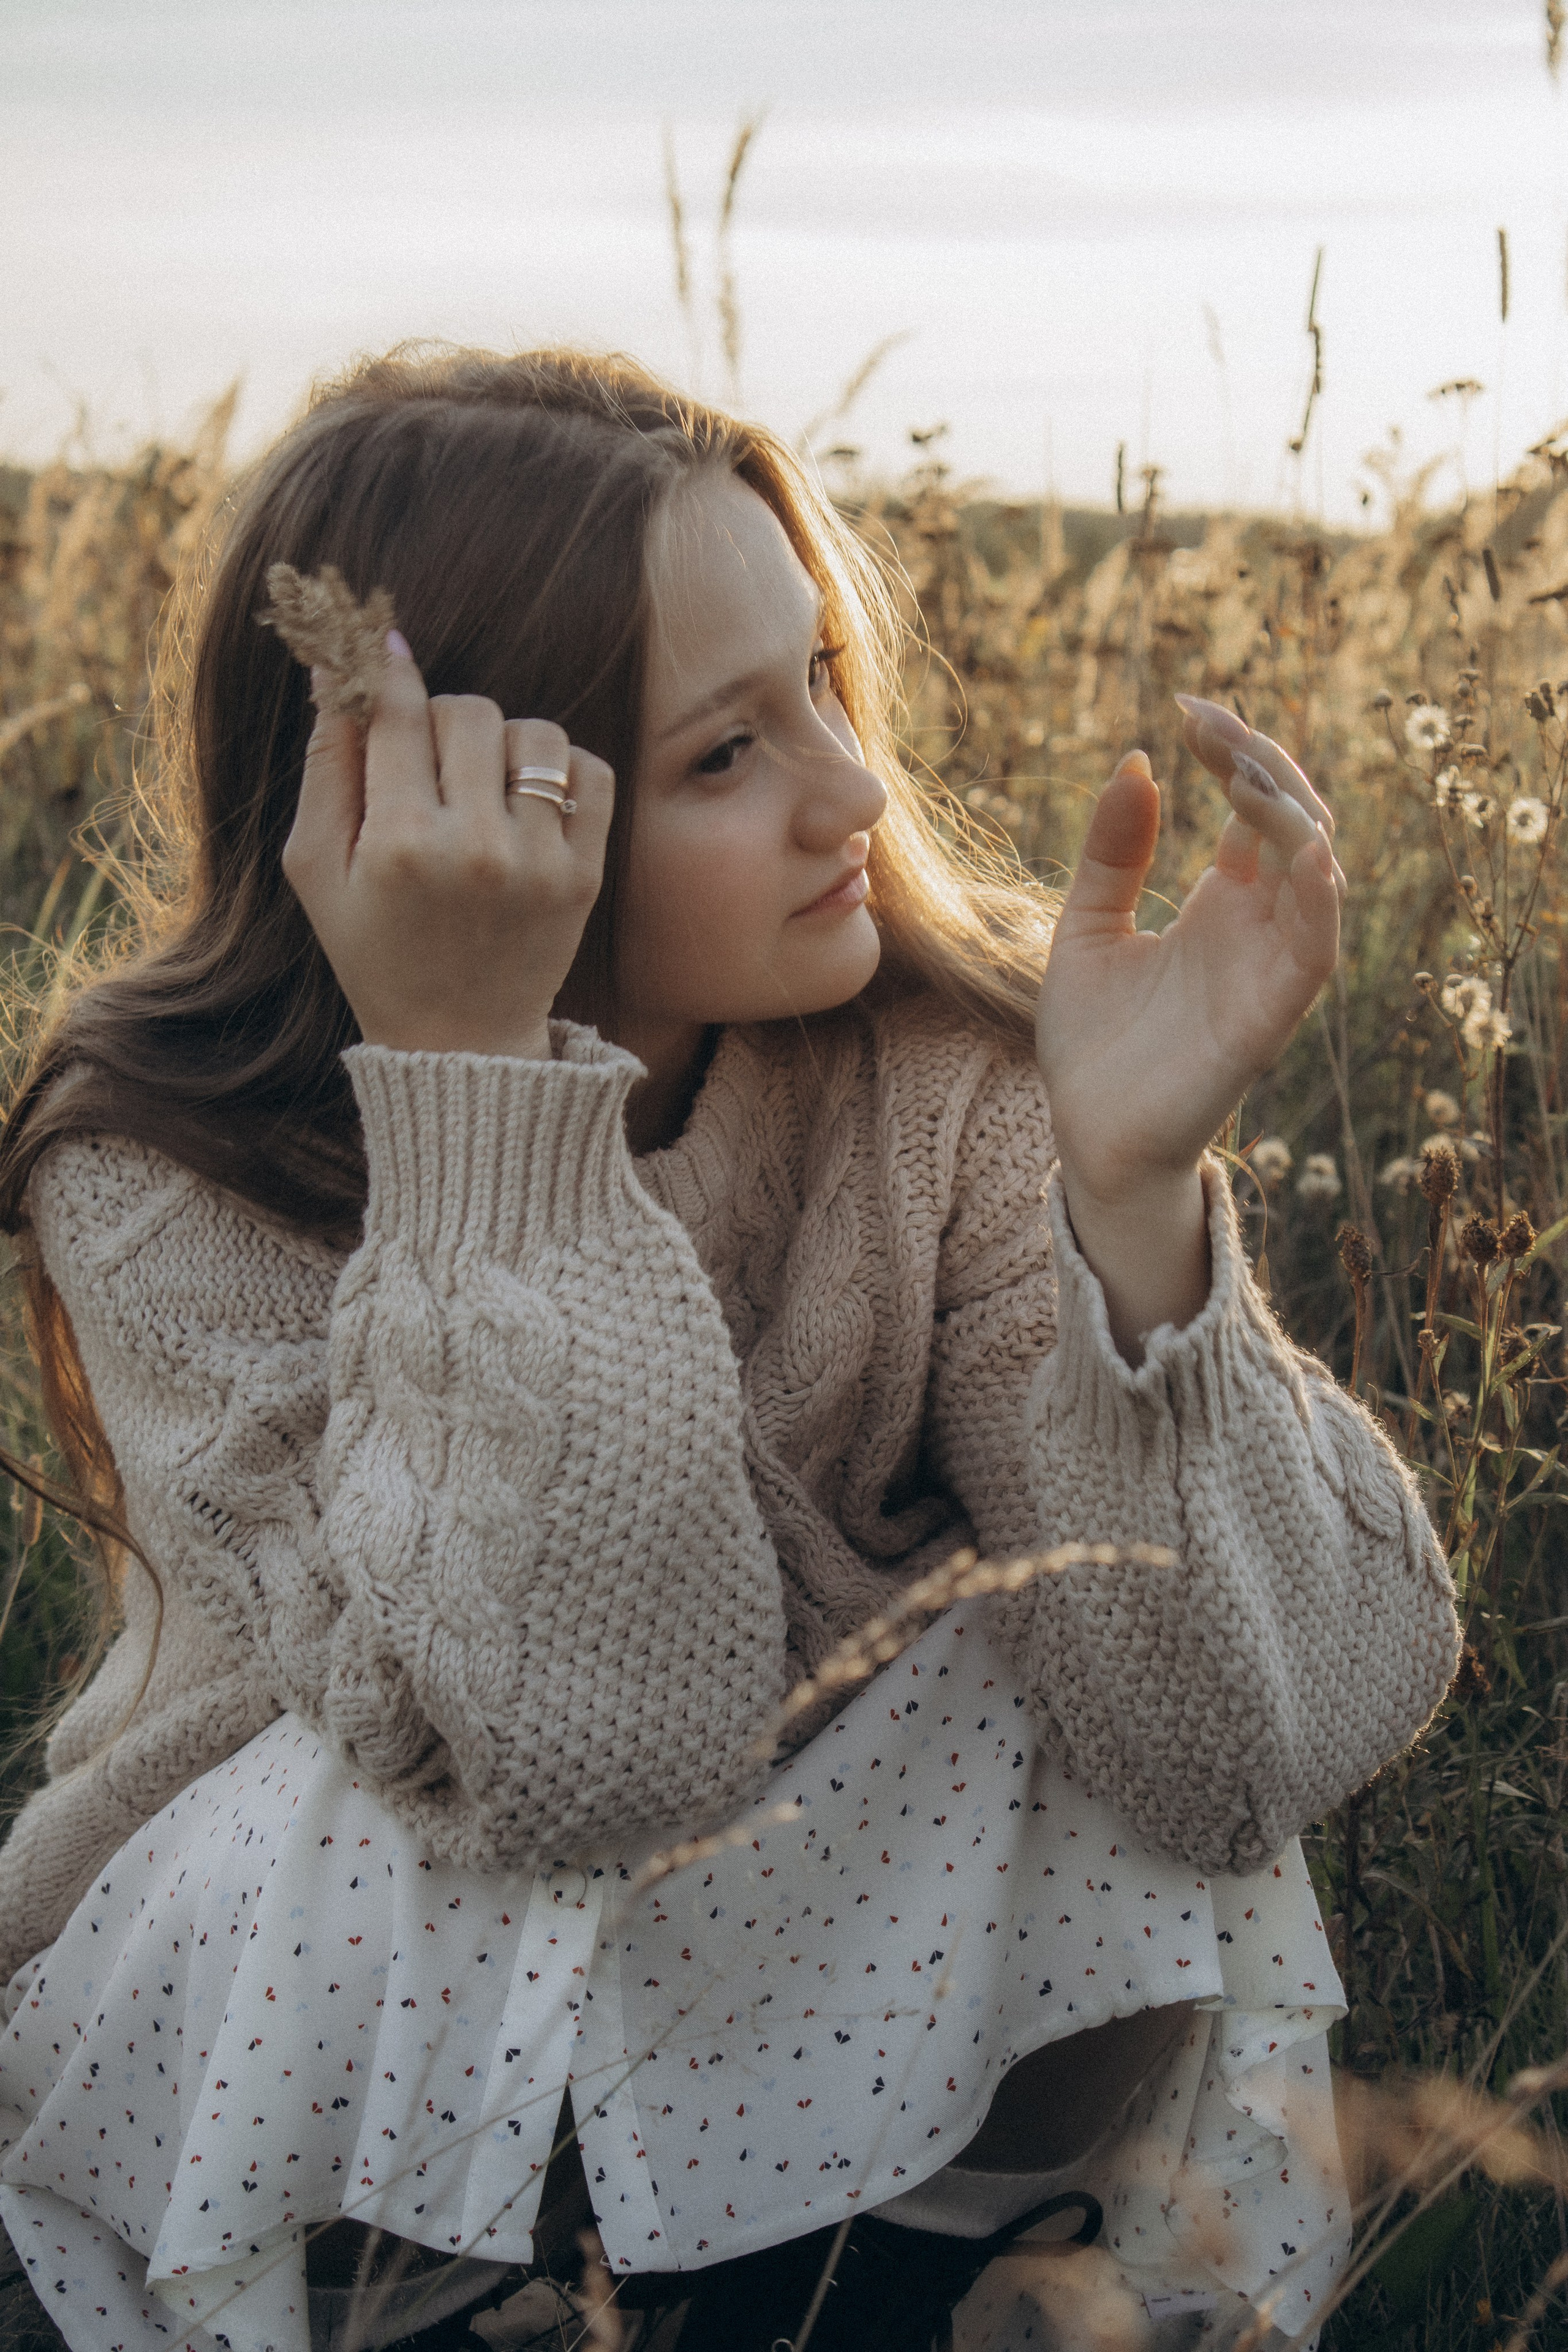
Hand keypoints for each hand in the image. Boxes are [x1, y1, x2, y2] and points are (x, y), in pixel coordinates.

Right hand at [282, 633, 613, 1058]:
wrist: (457, 1039)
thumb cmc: (373, 947)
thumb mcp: (316, 866)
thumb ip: (325, 763)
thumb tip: (338, 666)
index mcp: (398, 843)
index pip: (402, 712)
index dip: (391, 669)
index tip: (387, 649)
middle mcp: (474, 847)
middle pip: (469, 710)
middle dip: (442, 718)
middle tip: (429, 760)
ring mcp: (537, 861)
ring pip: (533, 733)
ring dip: (503, 742)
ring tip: (480, 783)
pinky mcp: (583, 874)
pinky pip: (590, 770)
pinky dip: (561, 768)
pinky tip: (527, 799)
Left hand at [1037, 699, 1342, 1209]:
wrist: (1088, 1136)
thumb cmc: (1094, 1040)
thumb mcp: (1087, 927)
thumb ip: (1112, 853)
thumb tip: (1136, 762)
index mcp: (1222, 903)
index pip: (1254, 807)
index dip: (1232, 753)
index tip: (1185, 710)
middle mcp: (1256, 928)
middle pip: (1295, 823)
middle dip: (1261, 764)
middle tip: (1208, 723)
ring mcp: (1266, 970)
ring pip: (1317, 874)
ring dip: (1292, 816)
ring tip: (1246, 770)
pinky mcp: (1267, 1019)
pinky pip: (1314, 952)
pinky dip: (1320, 901)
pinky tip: (1305, 853)